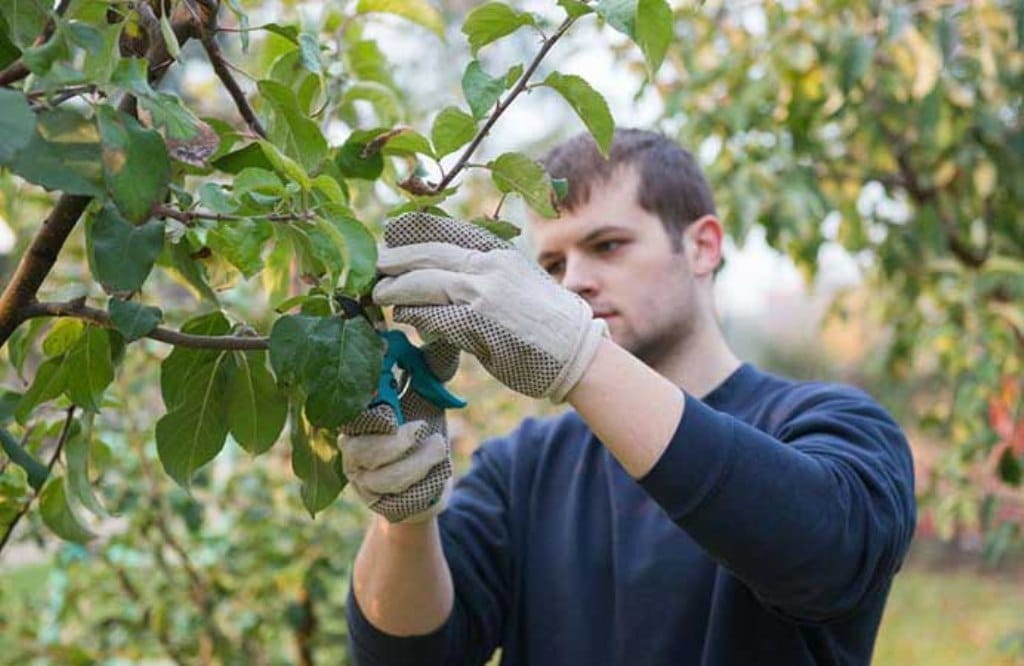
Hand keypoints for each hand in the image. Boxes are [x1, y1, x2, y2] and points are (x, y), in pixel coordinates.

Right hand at [339, 340, 458, 522]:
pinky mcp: (378, 503)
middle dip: (397, 440)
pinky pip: (397, 497)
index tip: (390, 396)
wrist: (428, 485)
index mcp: (358, 415)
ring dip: (417, 462)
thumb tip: (442, 329)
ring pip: (383, 475)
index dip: (367, 401)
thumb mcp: (427, 395)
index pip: (350, 408)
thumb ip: (430, 365)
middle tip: (423, 429)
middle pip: (360, 447)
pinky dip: (422, 483)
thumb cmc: (423, 432)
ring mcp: (362, 478)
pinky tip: (437, 473)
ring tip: (439, 447)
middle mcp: (351, 447)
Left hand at [373, 212, 607, 401]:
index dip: (412, 234)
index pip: (444, 231)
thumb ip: (480, 275)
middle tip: (373, 267)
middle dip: (394, 261)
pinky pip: (433, 316)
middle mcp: (488, 265)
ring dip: (395, 291)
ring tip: (380, 295)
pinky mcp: (477, 323)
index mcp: (498, 250)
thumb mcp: (516, 280)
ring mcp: (482, 293)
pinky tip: (405, 318)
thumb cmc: (547, 322)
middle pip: (426, 255)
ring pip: (423, 283)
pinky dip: (415, 316)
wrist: (577, 351)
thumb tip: (440, 279)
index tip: (391, 237)